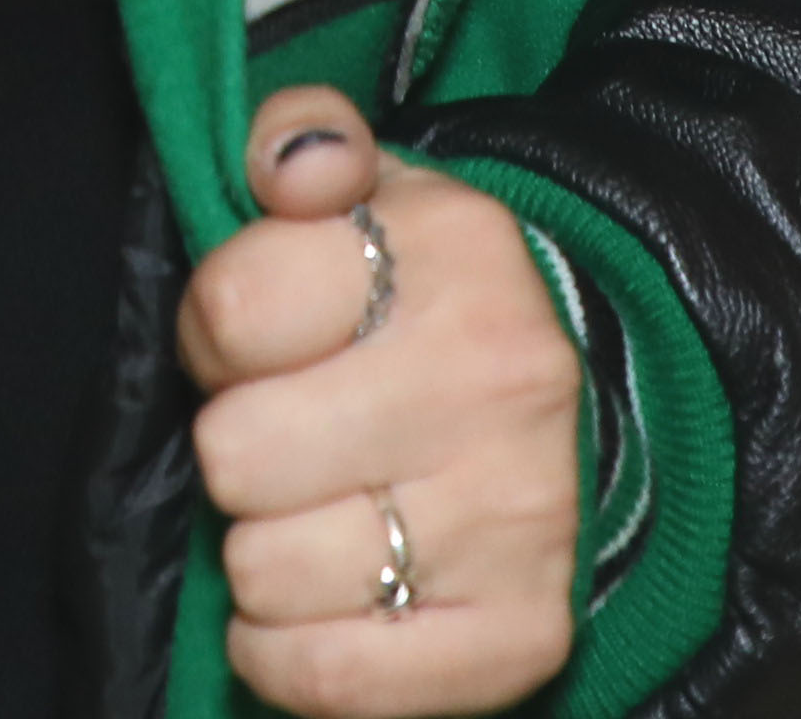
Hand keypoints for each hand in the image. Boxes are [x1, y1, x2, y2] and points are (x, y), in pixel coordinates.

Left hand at [185, 90, 581, 718]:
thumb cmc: (427, 305)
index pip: (231, 311)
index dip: (218, 334)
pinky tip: (314, 602)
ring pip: (267, 571)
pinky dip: (287, 654)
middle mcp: (502, 384)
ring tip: (314, 510)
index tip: (260, 343)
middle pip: (236, 455)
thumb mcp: (371, 189)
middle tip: (289, 433)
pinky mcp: (521, 636)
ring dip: (264, 551)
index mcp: (457, 253)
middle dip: (239, 446)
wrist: (581, 418)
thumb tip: (290, 167)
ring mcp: (518, 520)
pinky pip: (328, 679)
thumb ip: (301, 137)